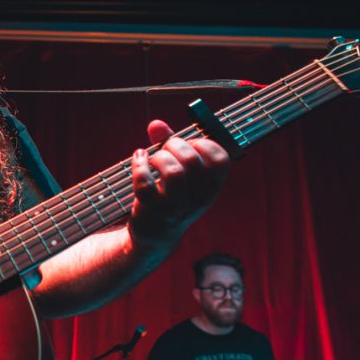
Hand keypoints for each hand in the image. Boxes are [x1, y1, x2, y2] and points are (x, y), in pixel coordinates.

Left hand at [130, 120, 229, 246]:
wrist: (155, 234)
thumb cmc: (170, 194)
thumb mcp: (178, 170)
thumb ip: (169, 143)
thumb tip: (156, 124)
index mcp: (212, 187)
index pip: (220, 160)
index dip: (204, 143)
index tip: (190, 144)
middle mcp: (198, 199)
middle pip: (192, 161)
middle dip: (174, 145)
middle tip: (165, 148)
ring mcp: (176, 208)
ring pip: (173, 174)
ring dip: (159, 157)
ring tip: (152, 157)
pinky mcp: (152, 212)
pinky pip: (145, 186)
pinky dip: (139, 166)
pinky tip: (139, 158)